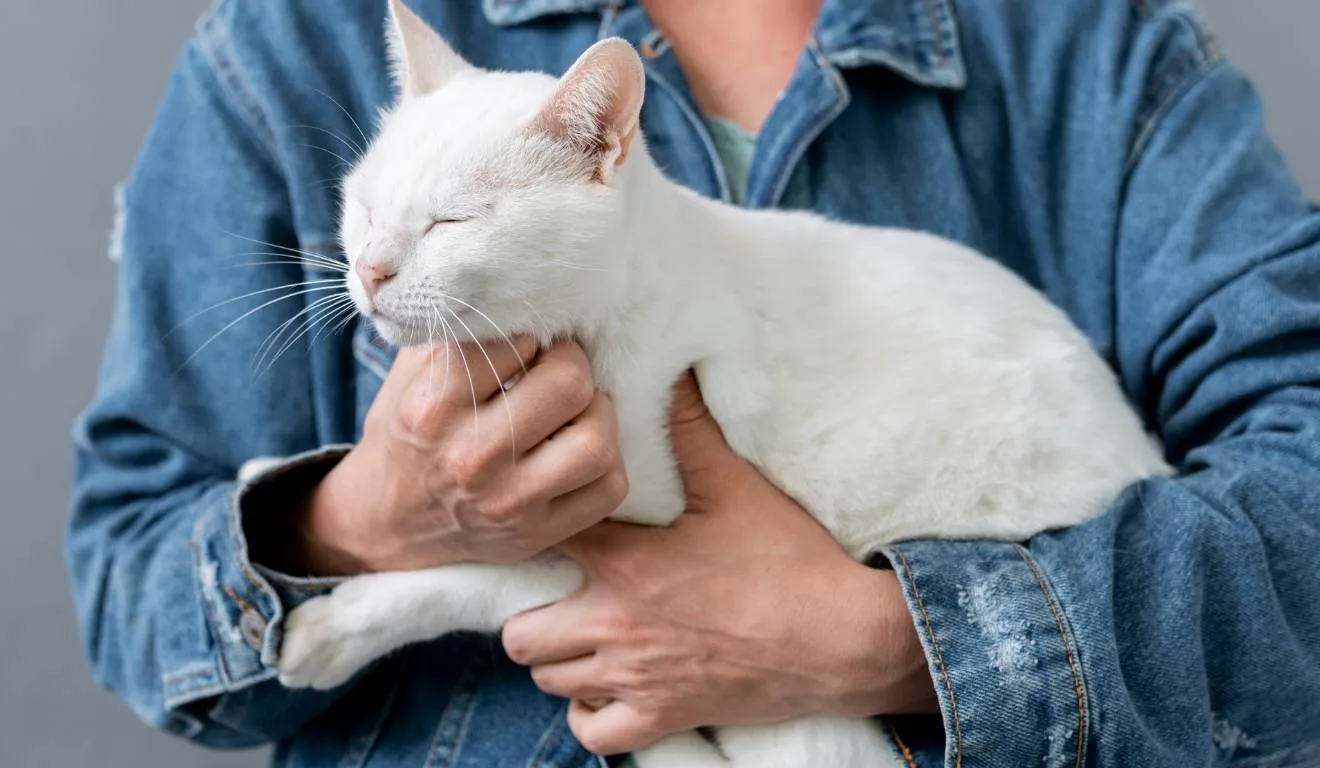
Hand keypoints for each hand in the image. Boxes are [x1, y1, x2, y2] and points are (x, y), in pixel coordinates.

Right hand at [287, 338, 628, 574]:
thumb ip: (456, 333)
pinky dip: (607, 463)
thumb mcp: (410, 375)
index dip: (530, 333)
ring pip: (598, 440)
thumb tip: (512, 285)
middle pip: (569, 384)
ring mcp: (508, 502)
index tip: (526, 344)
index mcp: (433, 407)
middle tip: (560, 369)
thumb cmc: (409, 434)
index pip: (515, 340)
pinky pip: (610, 489)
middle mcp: (470, 457)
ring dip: (598, 415)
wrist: (385, 523)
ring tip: (577, 411)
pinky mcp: (537, 533)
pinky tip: (578, 451)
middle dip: (572, 365)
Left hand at [502, 372, 936, 754]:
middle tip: (561, 594)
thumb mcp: (735, 485)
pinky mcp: (661, 718)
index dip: (539, 533)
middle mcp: (615, 626)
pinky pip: (591, 730)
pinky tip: (607, 685)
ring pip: (547, 679)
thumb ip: (691, 428)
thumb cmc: (788, 560)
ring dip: (560, 658)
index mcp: (625, 563)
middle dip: (531, 611)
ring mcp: (634, 678)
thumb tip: (672, 370)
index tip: (549, 527)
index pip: (542, 544)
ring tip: (586, 634)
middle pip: (519, 632)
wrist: (842, 639)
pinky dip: (590, 711)